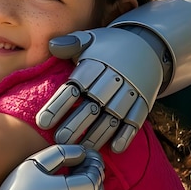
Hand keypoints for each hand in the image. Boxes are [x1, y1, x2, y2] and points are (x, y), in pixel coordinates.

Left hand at [36, 28, 163, 152]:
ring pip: (113, 115)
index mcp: (96, 64)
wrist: (148, 45)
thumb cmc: (108, 47)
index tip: (42, 123)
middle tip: (60, 140)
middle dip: (77, 123)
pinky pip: (136, 119)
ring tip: (82, 149)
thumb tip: (52, 45)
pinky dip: (127, 134)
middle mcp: (114, 79)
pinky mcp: (144, 101)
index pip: (74, 86)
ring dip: (98, 134)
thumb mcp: (90, 39)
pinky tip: (114, 149)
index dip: (58, 105)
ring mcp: (131, 91)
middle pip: (93, 104)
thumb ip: (71, 44)